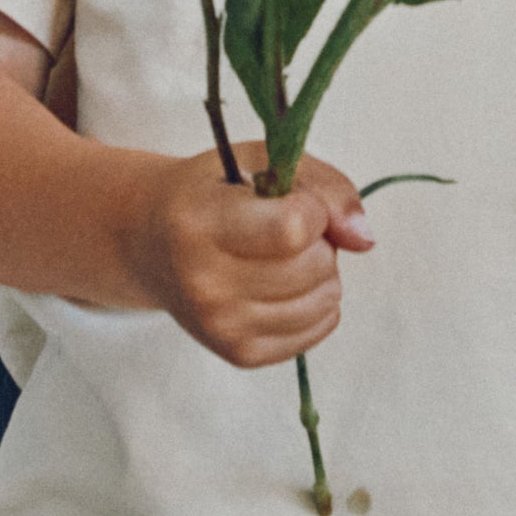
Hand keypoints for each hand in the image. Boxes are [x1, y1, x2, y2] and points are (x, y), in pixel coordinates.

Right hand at [137, 142, 372, 367]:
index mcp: (200, 222)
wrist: (151, 242)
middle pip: (314, 265)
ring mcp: (220, 326)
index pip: (294, 227)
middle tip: (281, 231)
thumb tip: (364, 239)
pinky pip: (320, 327)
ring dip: (320, 272)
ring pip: (325, 299)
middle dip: (318, 240)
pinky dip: (317, 303)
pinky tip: (283, 285)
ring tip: (281, 257)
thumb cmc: (214, 193)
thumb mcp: (261, 161)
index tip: (291, 201)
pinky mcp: (239, 354)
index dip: (312, 209)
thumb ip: (324, 186)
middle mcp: (204, 282)